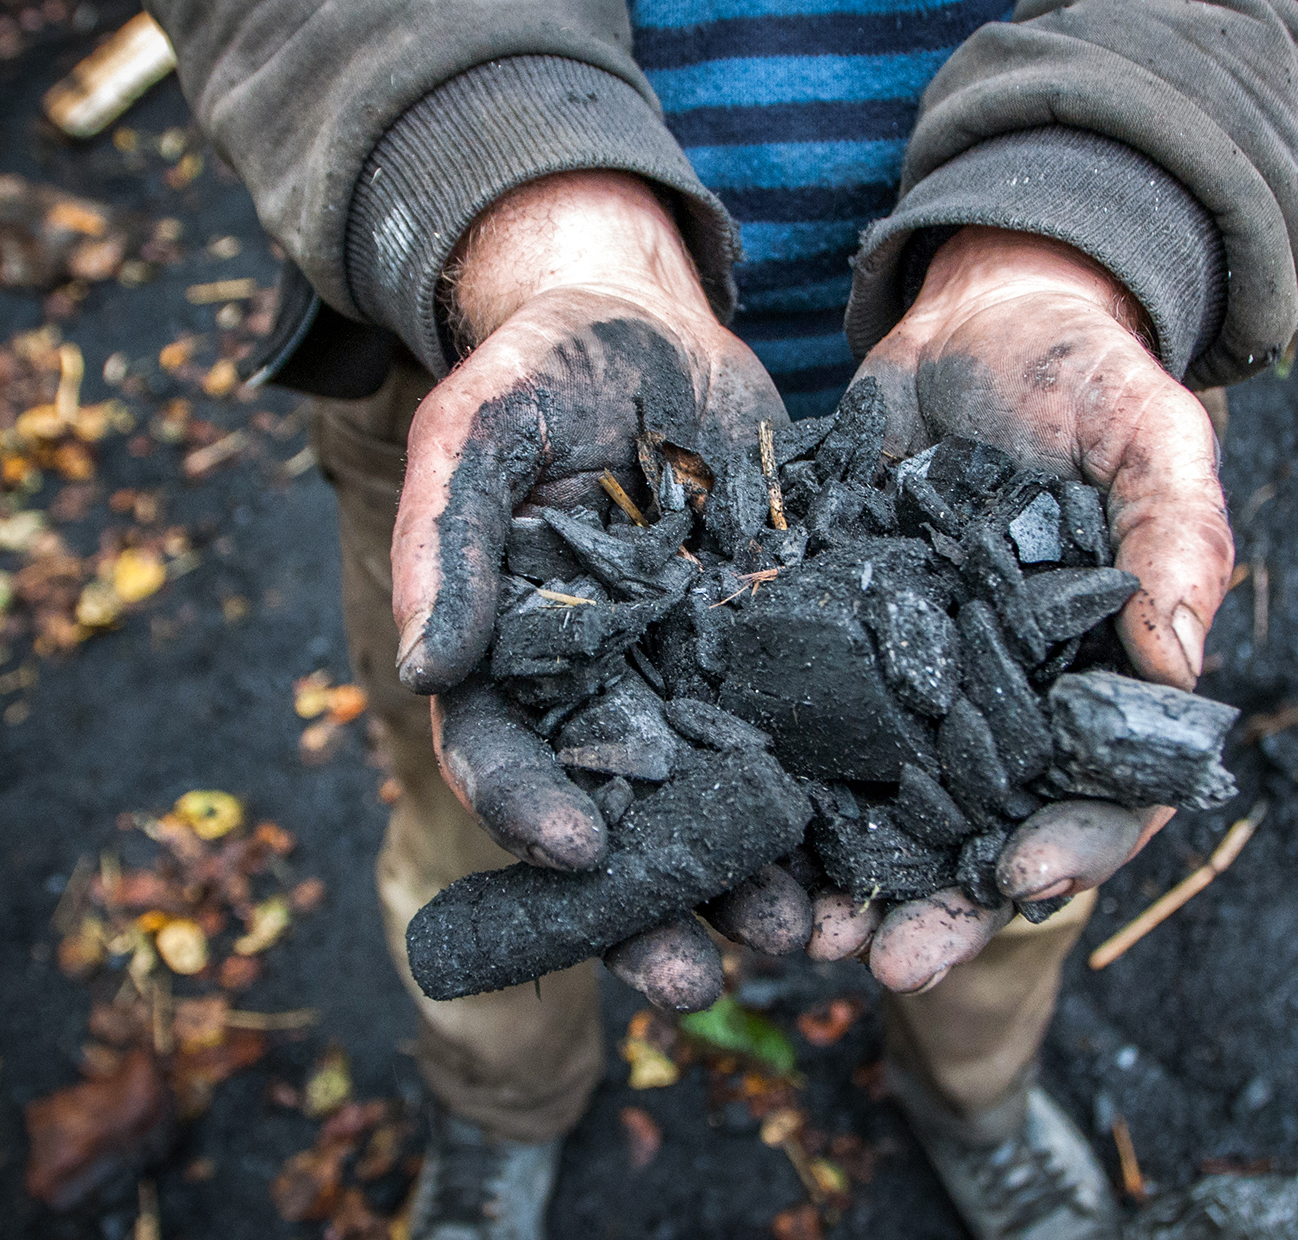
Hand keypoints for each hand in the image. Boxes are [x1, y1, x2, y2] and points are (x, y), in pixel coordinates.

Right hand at [392, 170, 789, 1006]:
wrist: (650, 320)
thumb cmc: (541, 369)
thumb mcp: (482, 428)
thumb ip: (448, 538)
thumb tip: (423, 664)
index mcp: (511, 657)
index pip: (505, 755)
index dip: (530, 811)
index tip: (578, 853)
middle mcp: (598, 690)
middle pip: (615, 816)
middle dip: (650, 902)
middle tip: (694, 977)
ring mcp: (688, 678)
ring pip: (714, 801)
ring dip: (748, 878)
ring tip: (798, 937)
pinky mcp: (772, 651)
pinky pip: (799, 736)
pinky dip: (830, 799)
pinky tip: (873, 850)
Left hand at [817, 227, 1233, 989]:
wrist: (976, 315)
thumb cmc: (1087, 372)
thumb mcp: (1152, 431)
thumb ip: (1178, 536)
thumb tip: (1179, 660)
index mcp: (1099, 682)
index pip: (1103, 795)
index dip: (1073, 847)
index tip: (1024, 877)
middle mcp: (1007, 709)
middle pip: (982, 837)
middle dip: (940, 907)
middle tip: (886, 959)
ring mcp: (915, 687)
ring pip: (883, 813)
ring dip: (843, 880)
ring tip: (796, 932)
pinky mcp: (832, 647)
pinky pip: (798, 733)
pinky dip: (769, 788)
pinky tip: (726, 825)